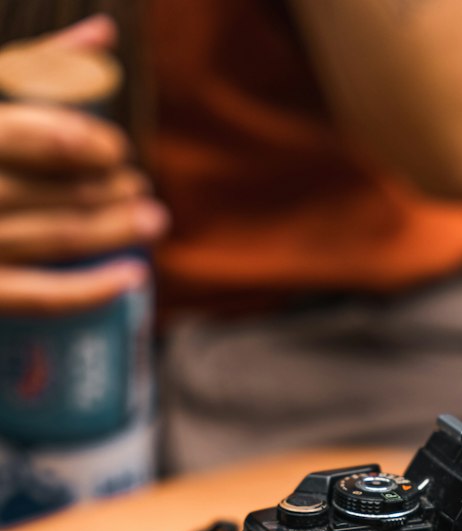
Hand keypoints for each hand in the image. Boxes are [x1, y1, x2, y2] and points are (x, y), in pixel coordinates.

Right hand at [0, 14, 168, 314]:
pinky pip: (46, 296)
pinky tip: (134, 278)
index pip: (40, 132)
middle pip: (58, 185)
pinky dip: (94, 289)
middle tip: (141, 187)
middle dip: (111, 187)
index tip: (116, 150)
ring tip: (152, 220)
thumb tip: (103, 31)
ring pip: (61, 234)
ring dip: (116, 229)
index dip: (88, 142)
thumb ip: (36, 66)